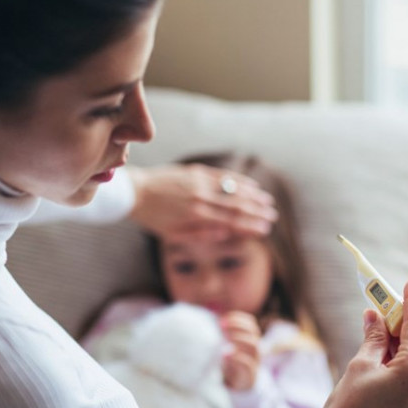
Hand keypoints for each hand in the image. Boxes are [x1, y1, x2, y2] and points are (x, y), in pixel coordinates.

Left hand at [127, 163, 277, 240]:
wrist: (135, 191)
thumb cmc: (152, 217)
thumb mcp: (173, 235)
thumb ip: (200, 235)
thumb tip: (225, 234)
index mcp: (196, 216)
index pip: (230, 221)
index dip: (250, 226)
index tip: (265, 230)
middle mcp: (201, 198)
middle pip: (236, 205)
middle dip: (257, 212)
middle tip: (272, 216)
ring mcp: (199, 183)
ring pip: (232, 189)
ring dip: (253, 196)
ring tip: (268, 202)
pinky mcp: (196, 172)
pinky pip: (222, 176)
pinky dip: (239, 180)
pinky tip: (251, 185)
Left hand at [219, 311, 262, 390]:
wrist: (238, 388)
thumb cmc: (230, 364)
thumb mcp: (226, 348)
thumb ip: (221, 337)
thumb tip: (207, 320)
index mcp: (250, 340)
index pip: (250, 324)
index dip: (238, 319)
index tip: (222, 319)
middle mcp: (255, 350)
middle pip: (253, 333)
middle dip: (238, 327)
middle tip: (222, 326)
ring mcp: (254, 362)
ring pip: (254, 347)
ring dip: (239, 340)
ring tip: (225, 339)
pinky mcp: (250, 375)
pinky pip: (249, 365)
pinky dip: (238, 358)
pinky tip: (225, 355)